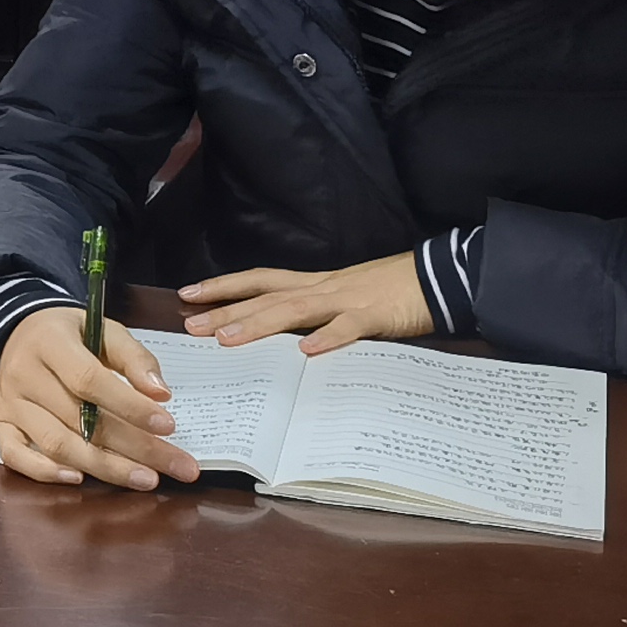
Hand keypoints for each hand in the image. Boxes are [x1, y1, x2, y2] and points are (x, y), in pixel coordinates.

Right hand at [0, 306, 189, 489]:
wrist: (18, 332)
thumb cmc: (70, 334)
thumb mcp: (103, 329)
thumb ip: (134, 357)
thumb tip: (161, 394)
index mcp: (50, 342)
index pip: (89, 379)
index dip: (129, 405)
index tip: (168, 426)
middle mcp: (24, 374)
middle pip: (80, 420)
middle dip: (134, 448)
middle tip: (177, 466)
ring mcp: (10, 403)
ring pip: (55, 444)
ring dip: (104, 467)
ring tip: (145, 479)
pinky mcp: (3, 424)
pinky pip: (15, 456)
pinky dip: (45, 472)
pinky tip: (80, 480)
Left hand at [179, 254, 432, 352]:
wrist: (439, 276)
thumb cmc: (391, 291)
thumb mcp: (346, 301)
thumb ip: (318, 315)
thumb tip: (287, 338)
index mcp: (315, 285)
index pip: (260, 281)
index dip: (224, 287)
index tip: (188, 296)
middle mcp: (322, 289)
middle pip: (267, 297)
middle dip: (226, 310)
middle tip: (190, 326)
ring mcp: (347, 301)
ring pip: (295, 310)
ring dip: (259, 323)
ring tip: (228, 338)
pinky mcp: (375, 316)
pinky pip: (349, 328)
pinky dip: (328, 337)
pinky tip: (308, 350)